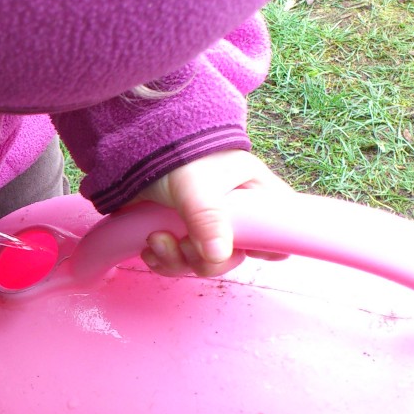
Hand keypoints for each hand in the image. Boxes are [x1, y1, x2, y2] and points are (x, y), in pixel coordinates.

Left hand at [130, 150, 290, 277]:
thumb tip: (219, 256)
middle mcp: (233, 215)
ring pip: (201, 263)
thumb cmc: (176, 155)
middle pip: (233, 257)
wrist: (135, 149)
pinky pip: (177, 264)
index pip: (278, 226)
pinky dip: (162, 262)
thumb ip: (208, 218)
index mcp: (253, 194)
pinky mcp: (178, 234)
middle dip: (203, 259)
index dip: (265, 246)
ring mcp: (204, 227)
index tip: (240, 249)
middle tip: (182, 242)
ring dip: (176, 260)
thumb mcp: (196, 184)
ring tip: (156, 240)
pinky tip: (149, 250)